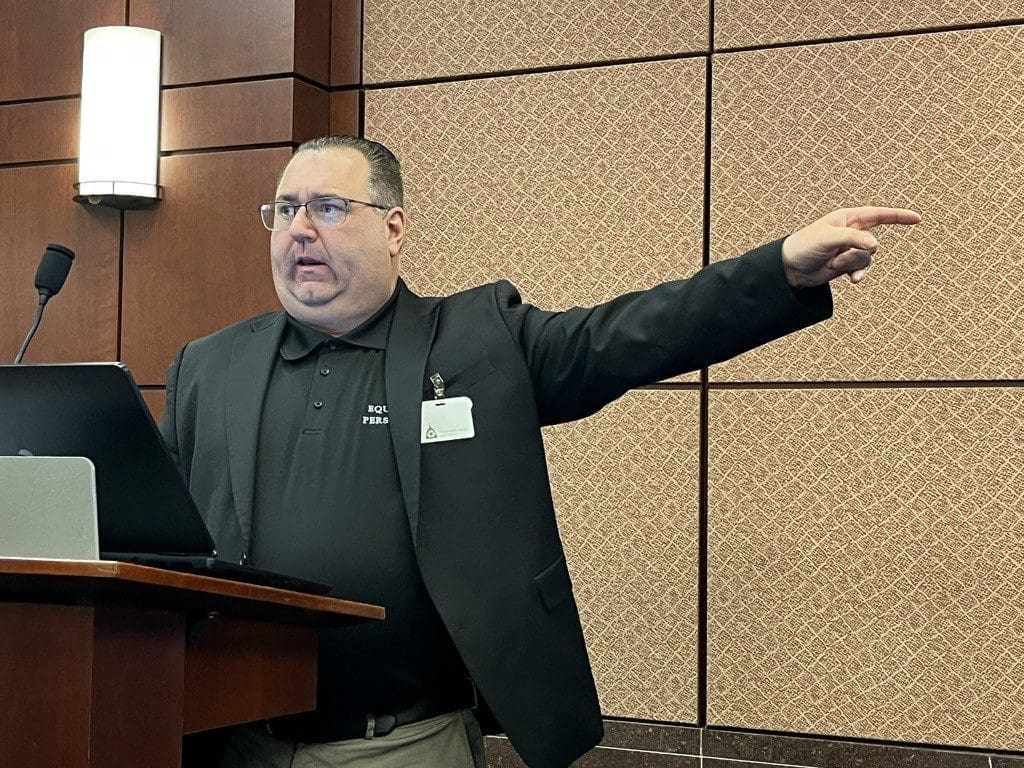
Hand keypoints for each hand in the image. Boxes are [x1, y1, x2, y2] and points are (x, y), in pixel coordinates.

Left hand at [781, 206, 921, 287]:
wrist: (789, 268)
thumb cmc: (804, 246)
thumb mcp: (828, 238)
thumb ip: (853, 239)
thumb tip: (876, 246)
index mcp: (847, 218)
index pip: (879, 215)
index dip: (898, 216)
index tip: (918, 219)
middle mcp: (851, 232)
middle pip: (871, 244)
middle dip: (855, 253)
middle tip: (835, 257)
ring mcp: (850, 249)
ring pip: (867, 258)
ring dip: (850, 264)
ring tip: (832, 265)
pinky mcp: (846, 265)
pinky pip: (862, 270)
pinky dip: (858, 274)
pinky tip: (853, 281)